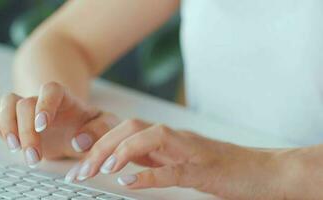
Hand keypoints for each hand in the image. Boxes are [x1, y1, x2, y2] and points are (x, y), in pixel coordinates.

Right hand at [0, 82, 118, 166]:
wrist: (75, 128)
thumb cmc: (89, 125)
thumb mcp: (104, 125)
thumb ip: (101, 129)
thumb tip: (80, 140)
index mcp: (66, 98)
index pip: (51, 90)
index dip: (44, 104)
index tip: (43, 126)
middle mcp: (43, 100)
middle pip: (25, 103)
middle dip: (26, 131)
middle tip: (35, 157)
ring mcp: (26, 107)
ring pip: (6, 103)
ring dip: (7, 127)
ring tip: (17, 149)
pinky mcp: (13, 118)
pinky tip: (12, 142)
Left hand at [65, 119, 286, 199]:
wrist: (262, 170)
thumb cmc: (222, 167)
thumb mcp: (181, 162)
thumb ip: (156, 160)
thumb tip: (128, 168)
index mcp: (168, 137)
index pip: (128, 129)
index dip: (100, 139)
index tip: (78, 157)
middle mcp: (175, 138)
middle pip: (131, 128)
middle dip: (101, 145)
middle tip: (79, 170)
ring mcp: (189, 150)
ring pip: (148, 138)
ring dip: (119, 152)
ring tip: (98, 169)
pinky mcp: (202, 169)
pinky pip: (172, 169)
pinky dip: (147, 175)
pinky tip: (127, 183)